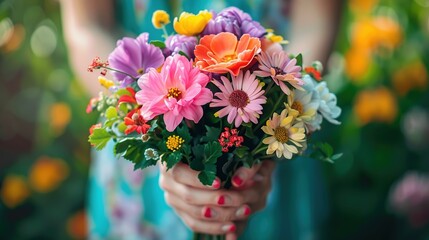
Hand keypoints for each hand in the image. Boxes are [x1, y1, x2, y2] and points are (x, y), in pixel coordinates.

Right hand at [159, 161, 275, 238]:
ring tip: (241, 212)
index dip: (198, 179)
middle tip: (236, 200)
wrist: (214, 163)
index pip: (179, 172)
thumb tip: (239, 181)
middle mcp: (166, 180)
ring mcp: (172, 198)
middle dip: (213, 199)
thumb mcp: (225, 150)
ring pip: (193, 212)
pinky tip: (232, 226)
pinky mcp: (181, 212)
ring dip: (219, 215)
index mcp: (169, 160)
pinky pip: (195, 224)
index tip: (219, 183)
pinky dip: (214, 226)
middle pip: (187, 195)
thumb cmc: (218, 151)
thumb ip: (232, 162)